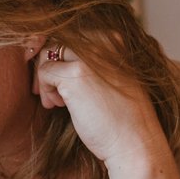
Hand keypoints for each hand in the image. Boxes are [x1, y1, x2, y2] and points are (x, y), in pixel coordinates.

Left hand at [33, 42, 166, 173]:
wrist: (134, 142)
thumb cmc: (122, 117)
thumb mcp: (111, 79)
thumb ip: (92, 64)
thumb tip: (56, 58)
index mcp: (113, 40)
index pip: (73, 36)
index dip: (61, 58)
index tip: (62, 81)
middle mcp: (103, 41)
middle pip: (58, 41)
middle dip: (48, 65)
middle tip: (52, 93)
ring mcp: (89, 56)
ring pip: (47, 53)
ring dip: (45, 78)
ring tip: (56, 102)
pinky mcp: (75, 73)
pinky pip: (44, 71)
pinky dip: (45, 90)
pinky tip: (57, 106)